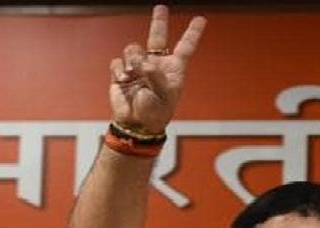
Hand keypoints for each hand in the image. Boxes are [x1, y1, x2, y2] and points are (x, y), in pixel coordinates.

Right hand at [109, 5, 206, 134]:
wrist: (136, 124)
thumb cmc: (155, 113)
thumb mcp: (163, 96)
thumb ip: (155, 75)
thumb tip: (142, 61)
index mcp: (173, 70)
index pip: (185, 47)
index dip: (193, 33)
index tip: (201, 19)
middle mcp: (156, 65)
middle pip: (157, 37)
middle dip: (159, 22)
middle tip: (161, 8)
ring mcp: (138, 68)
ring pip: (133, 48)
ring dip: (132, 58)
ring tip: (134, 74)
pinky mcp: (122, 73)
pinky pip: (118, 61)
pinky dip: (119, 69)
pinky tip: (124, 79)